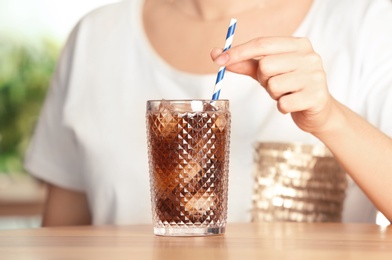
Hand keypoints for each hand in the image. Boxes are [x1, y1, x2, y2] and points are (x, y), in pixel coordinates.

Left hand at [211, 36, 336, 133]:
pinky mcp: (316, 97)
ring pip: (273, 85)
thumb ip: (244, 63)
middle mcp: (310, 56)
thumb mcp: (267, 72)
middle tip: (274, 83)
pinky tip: (292, 104)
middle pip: (266, 65)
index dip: (238, 52)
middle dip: (263, 79)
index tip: (218, 59)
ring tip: (286, 93)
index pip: (262, 43)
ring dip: (274, 94)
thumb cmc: (290, 86)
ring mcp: (315, 76)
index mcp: (298, 44)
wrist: (318, 110)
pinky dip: (282, 107)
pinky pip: (283, 103)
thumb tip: (217, 55)